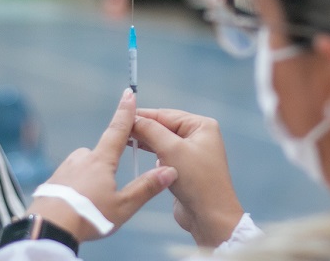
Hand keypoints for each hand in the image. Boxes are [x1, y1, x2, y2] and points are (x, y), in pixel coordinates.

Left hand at [27, 88, 178, 241]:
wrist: (46, 230)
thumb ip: (146, 187)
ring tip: (91, 202)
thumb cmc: (88, 217)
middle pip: (100, 153)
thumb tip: (170, 170)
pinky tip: (76, 205)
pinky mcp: (51, 183)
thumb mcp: (123, 206)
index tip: (129, 93)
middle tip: (107, 192)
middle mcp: (81, 159)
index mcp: (101, 161)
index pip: (117, 130)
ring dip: (90, 178)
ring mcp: (63, 170)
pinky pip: (68, 179)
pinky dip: (75, 188)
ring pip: (83, 166)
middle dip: (107, 165)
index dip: (125, 111)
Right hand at [134, 108, 243, 247]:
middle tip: (119, 129)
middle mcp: (199, 136)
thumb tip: (133, 118)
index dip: (143, 115)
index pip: (166, 114)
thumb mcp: (171, 150)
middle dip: (144, 128)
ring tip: (126, 140)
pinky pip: (166, 155)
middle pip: (165, 126)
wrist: (210, 215)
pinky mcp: (186, 168)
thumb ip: (151, 131)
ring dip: (147, 141)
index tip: (121, 116)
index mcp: (202, 126)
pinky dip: (153, 154)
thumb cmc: (196, 180)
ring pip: (164, 141)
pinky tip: (139, 153)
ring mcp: (193, 152)